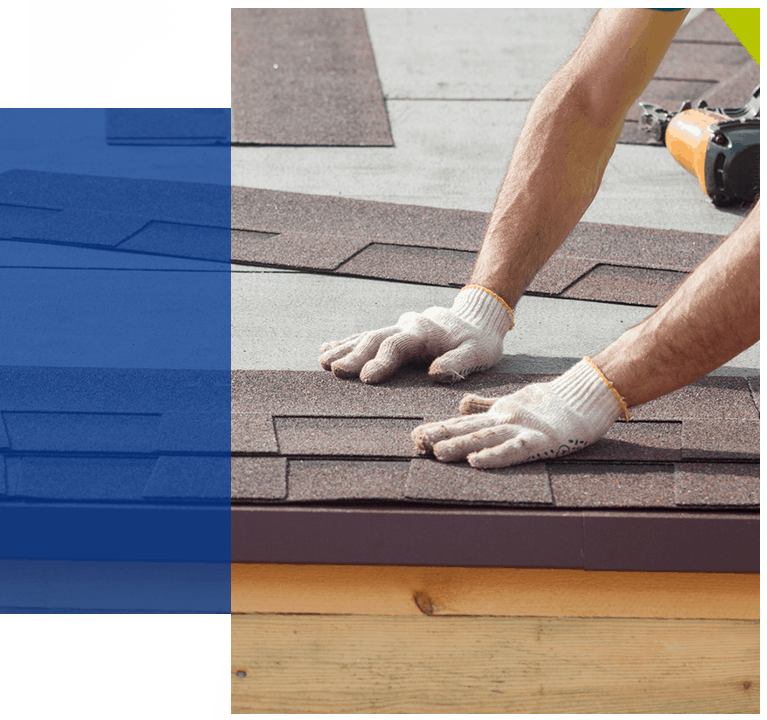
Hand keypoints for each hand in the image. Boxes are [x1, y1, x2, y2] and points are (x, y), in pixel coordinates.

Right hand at [319, 286, 513, 383]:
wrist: (477, 318)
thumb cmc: (479, 342)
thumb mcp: (479, 352)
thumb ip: (460, 362)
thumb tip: (435, 374)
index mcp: (425, 332)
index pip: (398, 345)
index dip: (381, 361)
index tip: (366, 378)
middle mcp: (407, 326)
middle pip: (375, 339)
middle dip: (353, 355)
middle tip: (334, 370)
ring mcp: (398, 328)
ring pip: (366, 336)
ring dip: (343, 349)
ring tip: (323, 362)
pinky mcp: (394, 333)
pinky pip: (366, 336)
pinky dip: (346, 342)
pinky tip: (326, 348)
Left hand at [411, 357, 628, 467]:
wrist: (586, 396)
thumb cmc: (551, 402)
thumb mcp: (512, 401)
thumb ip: (487, 405)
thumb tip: (461, 405)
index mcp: (498, 414)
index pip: (463, 422)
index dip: (439, 429)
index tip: (415, 436)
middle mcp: (504, 420)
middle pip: (468, 429)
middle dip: (441, 437)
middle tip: (416, 443)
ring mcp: (521, 429)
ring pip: (484, 438)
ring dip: (459, 445)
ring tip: (436, 452)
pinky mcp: (540, 440)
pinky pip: (513, 449)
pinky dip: (494, 456)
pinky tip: (476, 461)